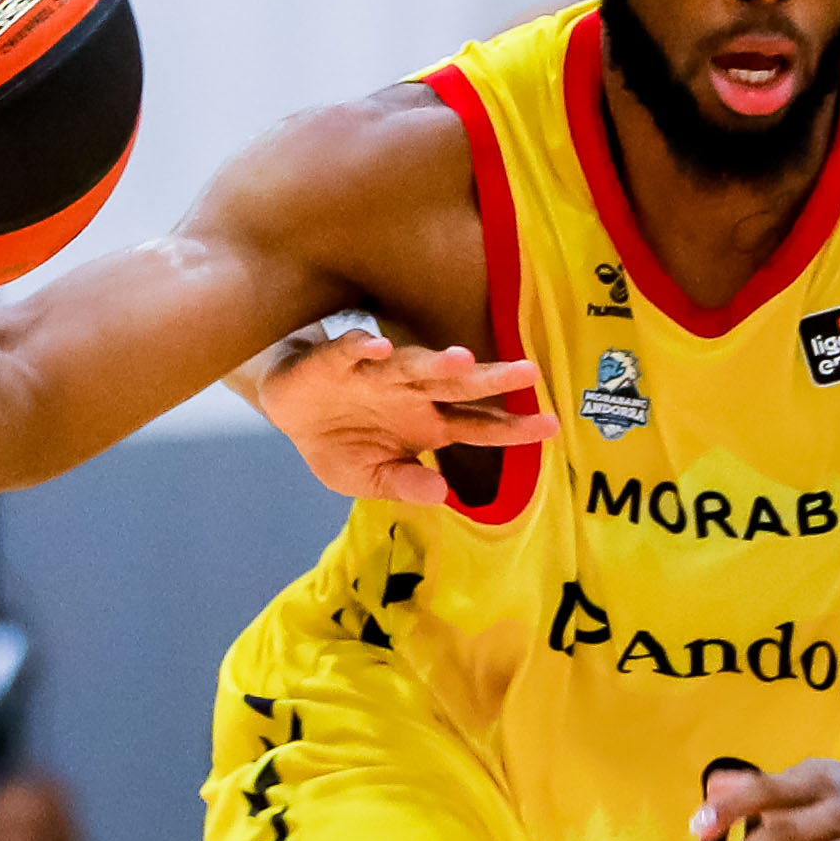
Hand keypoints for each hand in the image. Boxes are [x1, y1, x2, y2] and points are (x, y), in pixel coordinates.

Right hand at [258, 327, 544, 506]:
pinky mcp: (337, 360)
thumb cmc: (338, 442)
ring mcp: (377, 373)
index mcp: (426, 424)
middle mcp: (411, 393)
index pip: (478, 425)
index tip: (551, 426)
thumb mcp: (367, 478)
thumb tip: (442, 493)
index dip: (512, 427)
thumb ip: (403, 484)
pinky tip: (377, 347)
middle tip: (528, 372)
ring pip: (412, 364)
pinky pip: (351, 351)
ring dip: (435, 361)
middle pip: (458, 385)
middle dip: (492, 379)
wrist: (288, 408)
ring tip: (461, 360)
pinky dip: (363, 348)